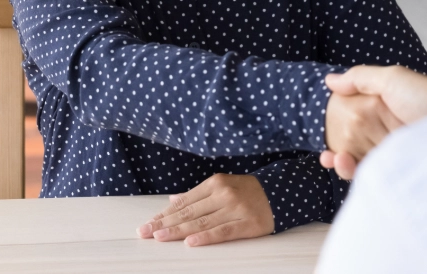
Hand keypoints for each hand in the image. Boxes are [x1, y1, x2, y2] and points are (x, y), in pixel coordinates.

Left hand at [137, 174, 273, 246]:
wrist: (281, 193)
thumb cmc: (247, 191)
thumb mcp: (222, 186)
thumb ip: (198, 195)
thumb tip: (173, 200)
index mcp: (215, 183)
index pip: (184, 201)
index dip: (164, 214)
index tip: (148, 224)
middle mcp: (223, 194)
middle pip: (189, 212)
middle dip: (165, 223)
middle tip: (146, 233)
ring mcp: (236, 209)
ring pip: (201, 222)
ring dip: (178, 231)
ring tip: (160, 237)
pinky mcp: (247, 224)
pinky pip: (223, 232)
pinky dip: (205, 237)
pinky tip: (190, 242)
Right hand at [320, 66, 426, 179]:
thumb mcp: (392, 78)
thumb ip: (360, 79)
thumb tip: (329, 80)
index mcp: (379, 110)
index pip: (349, 119)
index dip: (331, 127)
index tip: (320, 130)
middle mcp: (383, 131)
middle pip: (350, 143)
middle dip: (334, 148)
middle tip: (326, 153)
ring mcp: (388, 151)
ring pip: (357, 160)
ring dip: (340, 162)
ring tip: (335, 159)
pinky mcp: (395, 169)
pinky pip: (370, 174)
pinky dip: (354, 173)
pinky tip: (345, 165)